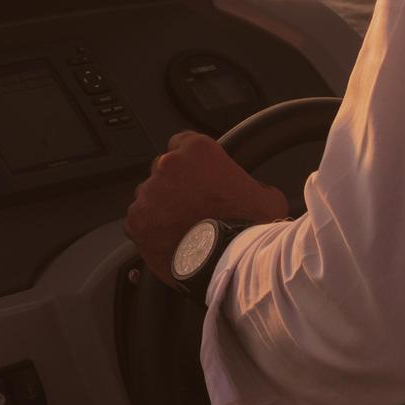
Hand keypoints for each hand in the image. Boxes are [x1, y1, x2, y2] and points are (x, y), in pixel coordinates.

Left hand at [125, 130, 287, 287]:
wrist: (230, 261)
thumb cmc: (249, 228)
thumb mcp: (267, 197)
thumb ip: (253, 185)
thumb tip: (256, 192)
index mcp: (198, 150)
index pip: (182, 142)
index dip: (190, 163)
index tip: (197, 177)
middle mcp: (168, 165)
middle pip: (163, 169)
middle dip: (174, 185)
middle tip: (191, 207)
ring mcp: (148, 193)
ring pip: (148, 196)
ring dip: (160, 208)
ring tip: (180, 229)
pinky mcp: (137, 221)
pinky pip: (137, 222)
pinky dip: (148, 230)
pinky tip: (168, 242)